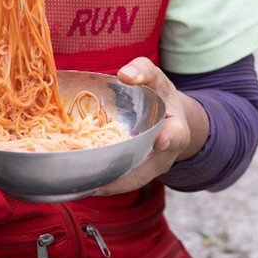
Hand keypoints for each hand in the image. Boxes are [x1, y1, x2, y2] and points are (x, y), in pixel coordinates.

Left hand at [90, 58, 208, 195]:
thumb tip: (124, 75)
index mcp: (175, 128)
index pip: (177, 135)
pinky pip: (122, 181)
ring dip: (108, 186)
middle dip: (123, 179)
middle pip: (147, 171)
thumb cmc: (160, 94)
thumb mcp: (155, 77)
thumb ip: (142, 70)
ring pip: (131, 181)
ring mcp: (151, 166)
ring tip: (82, 187)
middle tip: (99, 184)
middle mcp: (165, 154)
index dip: (170, 138)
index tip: (162, 141)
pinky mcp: (138, 171)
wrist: (169, 116)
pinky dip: (103, 183)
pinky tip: (81, 183)